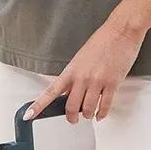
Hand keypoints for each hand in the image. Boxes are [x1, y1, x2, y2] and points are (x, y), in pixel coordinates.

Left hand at [24, 22, 144, 123]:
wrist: (121, 30)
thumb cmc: (102, 42)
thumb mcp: (80, 59)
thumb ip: (74, 77)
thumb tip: (70, 94)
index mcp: (71, 70)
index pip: (50, 92)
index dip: (38, 105)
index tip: (28, 115)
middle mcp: (82, 77)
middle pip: (70, 107)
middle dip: (71, 117)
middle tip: (73, 119)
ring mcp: (97, 81)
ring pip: (87, 110)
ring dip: (88, 115)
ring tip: (89, 114)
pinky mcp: (112, 84)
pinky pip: (105, 107)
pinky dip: (101, 114)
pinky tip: (100, 114)